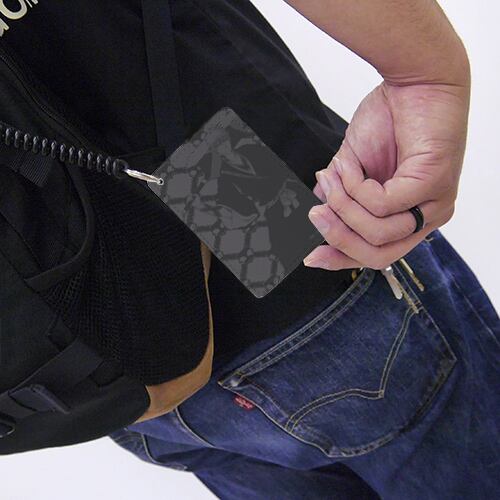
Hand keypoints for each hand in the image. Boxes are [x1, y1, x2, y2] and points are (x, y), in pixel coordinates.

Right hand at [304, 80, 469, 270]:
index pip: (377, 255)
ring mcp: (435, 203)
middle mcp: (428, 216)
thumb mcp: (353, 167)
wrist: (415, 79)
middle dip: (339, 238)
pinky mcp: (434, 183)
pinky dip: (356, 186)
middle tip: (315, 214)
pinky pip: (382, 204)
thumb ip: (340, 195)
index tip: (311, 256)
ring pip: (378, 232)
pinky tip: (350, 165)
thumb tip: (317, 212)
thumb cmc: (390, 118)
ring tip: (333, 176)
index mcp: (410, 216)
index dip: (341, 258)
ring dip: (344, 205)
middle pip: (378, 256)